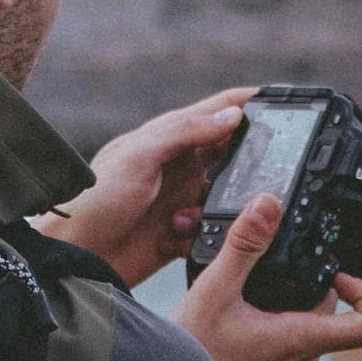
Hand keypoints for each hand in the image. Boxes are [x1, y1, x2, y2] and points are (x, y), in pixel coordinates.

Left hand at [35, 87, 256, 288]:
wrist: (75, 257)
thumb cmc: (94, 201)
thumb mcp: (138, 157)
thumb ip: (184, 133)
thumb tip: (230, 115)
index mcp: (169, 136)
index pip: (219, 110)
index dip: (251, 103)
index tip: (286, 103)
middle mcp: (180, 165)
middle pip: (232, 155)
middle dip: (246, 165)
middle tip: (254, 178)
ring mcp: (181, 198)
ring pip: (225, 197)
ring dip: (215, 209)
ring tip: (182, 218)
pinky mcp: (180, 232)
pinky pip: (210, 231)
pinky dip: (200, 236)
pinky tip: (173, 239)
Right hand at [169, 194, 361, 360]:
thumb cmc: (190, 354)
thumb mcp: (215, 288)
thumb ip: (244, 244)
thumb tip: (268, 206)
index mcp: (302, 339)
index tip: (335, 271)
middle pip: (334, 313)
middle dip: (311, 283)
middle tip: (276, 264)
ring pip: (310, 325)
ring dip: (291, 301)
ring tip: (253, 287)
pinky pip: (290, 341)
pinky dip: (276, 319)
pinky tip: (242, 309)